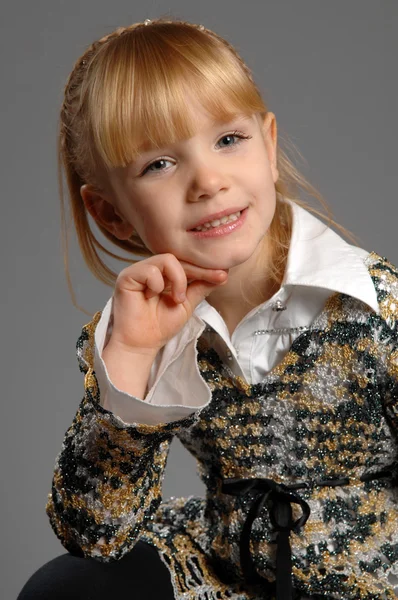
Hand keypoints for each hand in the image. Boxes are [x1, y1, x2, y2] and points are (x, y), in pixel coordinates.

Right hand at [107, 253, 227, 355]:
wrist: (140, 346)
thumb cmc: (159, 327)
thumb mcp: (186, 305)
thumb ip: (200, 288)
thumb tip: (222, 274)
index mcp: (163, 275)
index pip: (186, 263)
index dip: (205, 268)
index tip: (223, 275)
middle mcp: (151, 269)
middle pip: (179, 258)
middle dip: (200, 270)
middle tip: (216, 279)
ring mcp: (138, 271)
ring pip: (167, 259)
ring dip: (178, 280)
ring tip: (176, 299)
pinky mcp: (127, 276)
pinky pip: (150, 270)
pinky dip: (157, 284)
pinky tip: (151, 298)